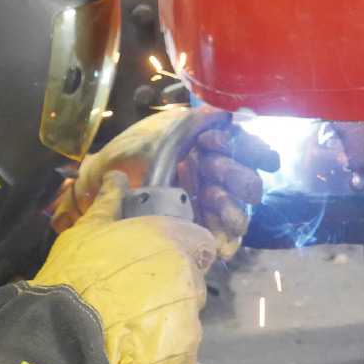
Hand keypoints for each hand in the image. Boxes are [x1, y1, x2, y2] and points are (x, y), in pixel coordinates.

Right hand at [33, 171, 215, 363]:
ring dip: (166, 323)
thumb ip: (109, 205)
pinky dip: (164, 356)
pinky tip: (135, 353)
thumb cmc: (76, 276)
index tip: (165, 258)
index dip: (187, 248)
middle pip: (192, 281)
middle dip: (171, 288)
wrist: (66, 336)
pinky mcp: (185, 358)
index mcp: (171, 241)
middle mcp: (189, 278)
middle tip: (134, 297)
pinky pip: (181, 356)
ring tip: (130, 329)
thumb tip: (118, 177)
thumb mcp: (85, 232)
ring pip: (186, 319)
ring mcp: (190, 321)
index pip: (201, 241)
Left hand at [51, 108, 279, 259]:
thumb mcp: (154, 133)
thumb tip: (225, 115)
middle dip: (239, 181)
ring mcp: (203, 198)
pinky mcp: (194, 224)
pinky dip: (222, 240)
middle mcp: (208, 170)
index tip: (267, 159)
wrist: (96, 184)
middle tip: (235, 187)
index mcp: (203, 144)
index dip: (253, 151)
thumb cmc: (125, 153)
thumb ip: (190, 124)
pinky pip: (216, 233)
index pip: (238, 145)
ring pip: (232, 207)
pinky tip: (225, 248)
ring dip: (234, 214)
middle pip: (239, 177)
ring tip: (232, 224)